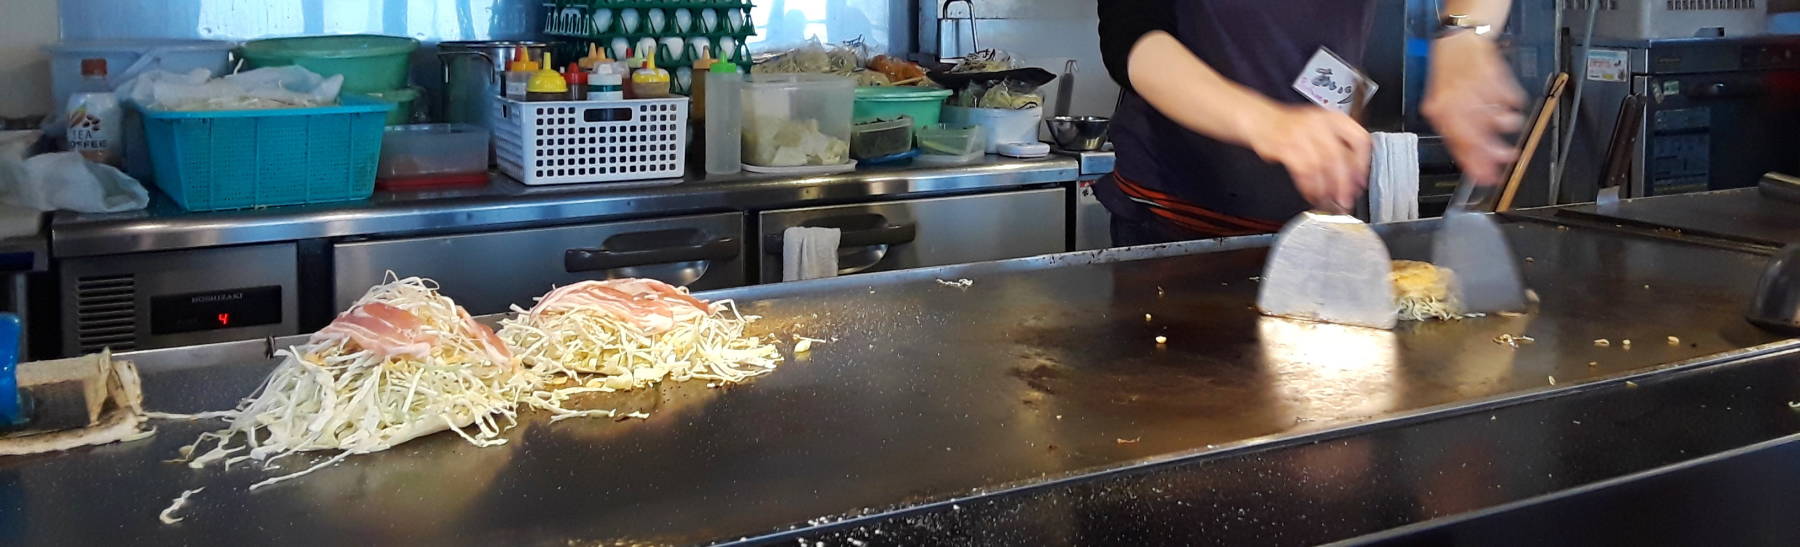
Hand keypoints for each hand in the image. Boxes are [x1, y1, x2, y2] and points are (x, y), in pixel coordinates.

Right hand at [1245, 104, 1370, 212]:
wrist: (1260, 120)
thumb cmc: (1292, 128)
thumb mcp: (1321, 129)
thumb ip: (1339, 149)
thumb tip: (1354, 179)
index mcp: (1334, 118)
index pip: (1359, 140)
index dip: (1362, 164)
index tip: (1360, 182)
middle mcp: (1320, 123)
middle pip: (1340, 157)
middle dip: (1344, 184)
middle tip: (1345, 199)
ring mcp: (1301, 134)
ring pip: (1322, 166)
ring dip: (1326, 189)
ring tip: (1328, 202)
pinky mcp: (1285, 146)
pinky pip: (1303, 171)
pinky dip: (1309, 187)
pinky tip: (1312, 195)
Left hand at [1422, 32, 1525, 185]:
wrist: (1458, 40)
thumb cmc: (1450, 75)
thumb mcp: (1441, 105)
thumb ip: (1456, 132)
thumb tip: (1474, 160)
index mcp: (1440, 112)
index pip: (1458, 145)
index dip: (1474, 165)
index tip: (1487, 178)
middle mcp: (1455, 101)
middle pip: (1476, 135)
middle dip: (1495, 151)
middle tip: (1508, 157)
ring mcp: (1474, 88)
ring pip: (1497, 116)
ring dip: (1507, 124)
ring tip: (1509, 123)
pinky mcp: (1492, 74)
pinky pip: (1509, 97)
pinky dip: (1513, 103)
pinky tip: (1510, 102)